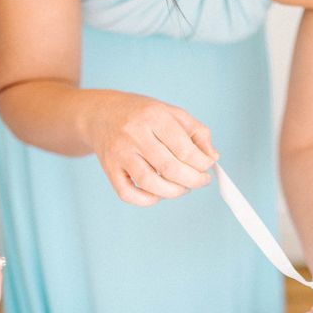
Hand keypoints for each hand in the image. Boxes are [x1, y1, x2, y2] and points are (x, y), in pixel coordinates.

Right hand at [86, 93, 218, 205]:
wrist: (100, 114)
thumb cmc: (141, 115)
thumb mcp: (171, 113)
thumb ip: (197, 132)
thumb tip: (212, 157)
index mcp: (154, 116)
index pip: (185, 149)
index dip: (202, 163)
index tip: (208, 167)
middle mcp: (134, 134)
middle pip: (170, 168)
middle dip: (193, 180)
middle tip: (201, 181)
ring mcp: (120, 153)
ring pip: (150, 183)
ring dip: (173, 192)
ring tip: (183, 188)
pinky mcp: (109, 169)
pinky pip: (128, 194)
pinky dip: (147, 200)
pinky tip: (158, 194)